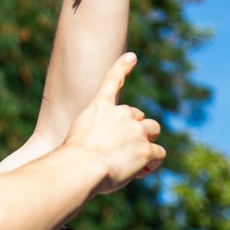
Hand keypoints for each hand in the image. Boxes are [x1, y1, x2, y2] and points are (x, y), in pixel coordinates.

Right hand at [63, 52, 164, 191]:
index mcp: (100, 107)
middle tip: (122, 152)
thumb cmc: (71, 159)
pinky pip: (158, 154)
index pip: (112, 80)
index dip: (122, 67)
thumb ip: (94, 137)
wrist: (80, 167)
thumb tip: (103, 151)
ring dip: (147, 143)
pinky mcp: (146, 149)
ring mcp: (136, 130)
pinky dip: (152, 163)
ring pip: (153, 130)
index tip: (132, 57)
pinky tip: (139, 172)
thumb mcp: (77, 139)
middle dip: (135, 132)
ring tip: (134, 161)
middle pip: (139, 117)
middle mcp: (121, 113)